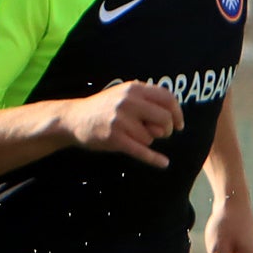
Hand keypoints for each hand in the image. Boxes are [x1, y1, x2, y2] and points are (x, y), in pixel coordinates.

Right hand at [62, 80, 183, 165]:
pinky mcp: (115, 138)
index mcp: (134, 89)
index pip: (167, 98)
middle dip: (166, 130)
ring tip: (130, 135)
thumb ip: (146, 97)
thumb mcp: (123, 93)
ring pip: (150, 137)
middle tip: (160, 134)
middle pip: (164, 119)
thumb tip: (173, 109)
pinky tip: (164, 163)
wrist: (73, 118)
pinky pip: (141, 151)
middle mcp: (128, 102)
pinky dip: (154, 158)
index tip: (179, 125)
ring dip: (145, 140)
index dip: (178, 113)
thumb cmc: (104, 107)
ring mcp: (121, 120)